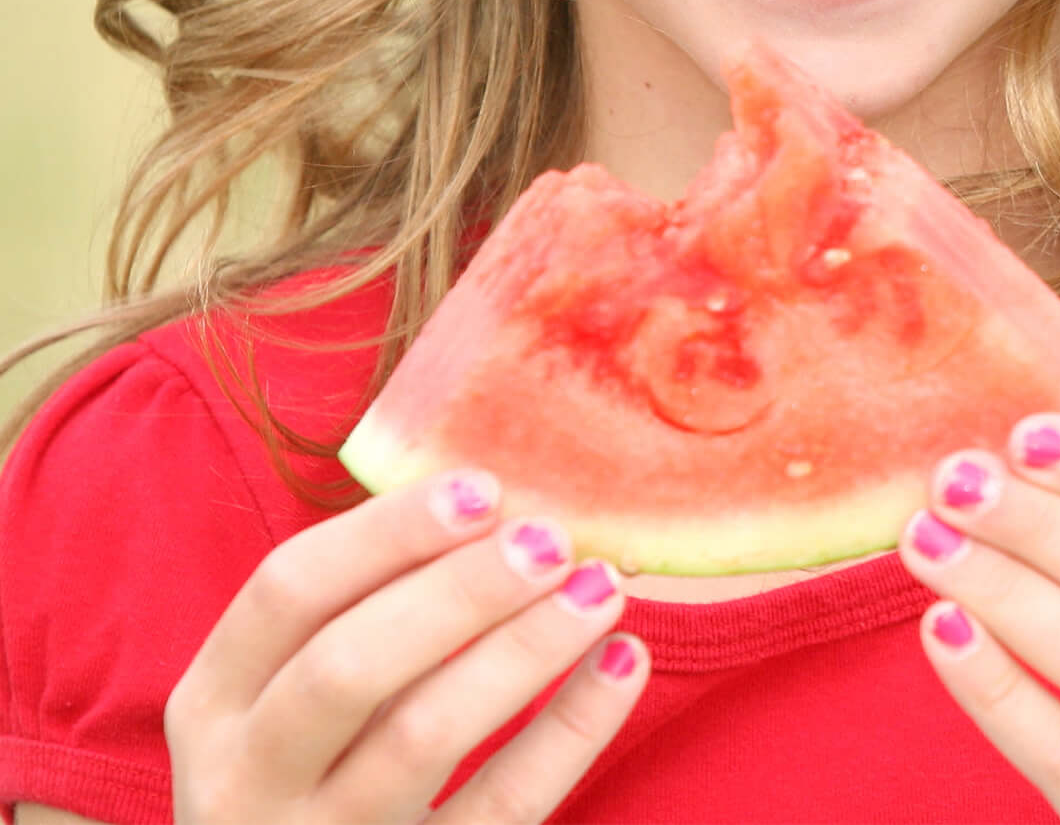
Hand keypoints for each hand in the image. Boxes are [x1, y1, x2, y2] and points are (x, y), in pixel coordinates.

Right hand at [166, 469, 648, 822]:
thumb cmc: (319, 765)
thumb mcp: (299, 693)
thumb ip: (368, 609)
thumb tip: (502, 508)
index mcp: (214, 703)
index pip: (286, 592)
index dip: (386, 532)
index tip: (483, 488)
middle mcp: (245, 777)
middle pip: (346, 666)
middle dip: (457, 593)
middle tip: (551, 540)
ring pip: (422, 737)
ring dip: (523, 649)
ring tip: (601, 587)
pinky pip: (501, 804)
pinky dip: (573, 729)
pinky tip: (622, 661)